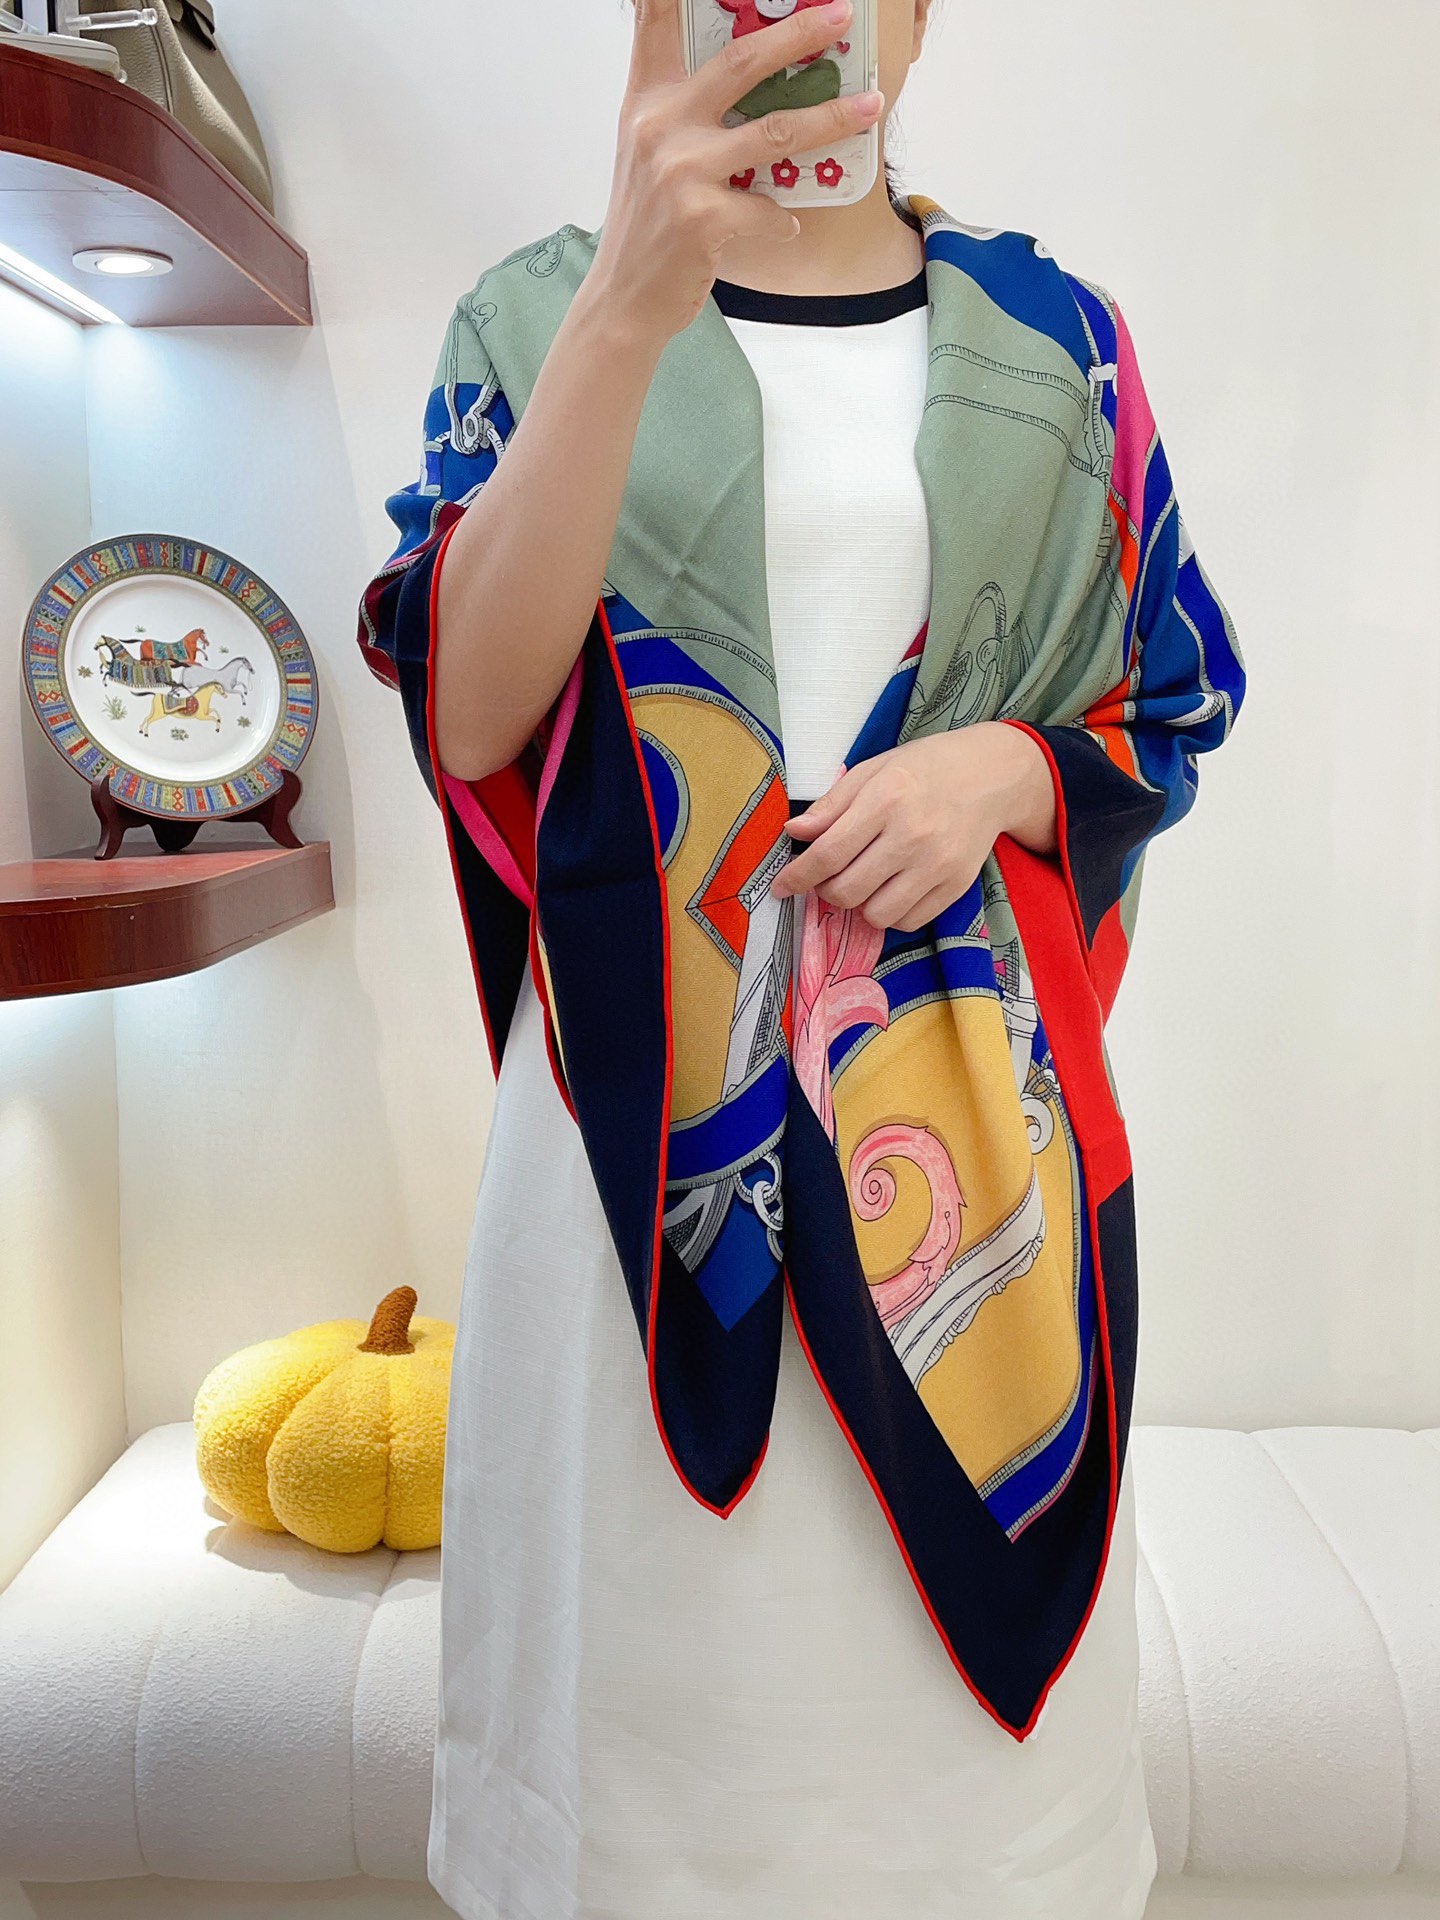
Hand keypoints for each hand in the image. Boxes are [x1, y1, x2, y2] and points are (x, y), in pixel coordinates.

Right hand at [593, 0, 883, 346]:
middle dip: (799, 34)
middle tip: (840, 16)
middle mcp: (660, 126)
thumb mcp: (648, 153)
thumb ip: (684, 111)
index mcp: (647, 101)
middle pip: (742, 62)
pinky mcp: (702, 218)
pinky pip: (768, 209)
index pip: (654, 20)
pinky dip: (784, 219)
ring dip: (831, 119)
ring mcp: (680, 171)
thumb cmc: (649, 224)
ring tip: (870, 107)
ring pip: (775, 132)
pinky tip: (787, 225)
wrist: (625, 298)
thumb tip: (754, 83)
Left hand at [769, 723, 1058, 930]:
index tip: (782, 886)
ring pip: (877, 914)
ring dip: (859, 905)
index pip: (828, 853)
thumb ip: (832, 805)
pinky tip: (892, 889)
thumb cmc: (924, 769)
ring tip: (864, 881)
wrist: (991, 775)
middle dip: (826, 891)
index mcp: (886, 799)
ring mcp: (938, 864)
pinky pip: (909, 921)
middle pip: (848, 891)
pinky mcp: (957, 885)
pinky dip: (891, 913)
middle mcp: (913, 835)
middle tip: (828, 878)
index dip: (798, 876)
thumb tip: (794, 833)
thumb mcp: (872, 771)